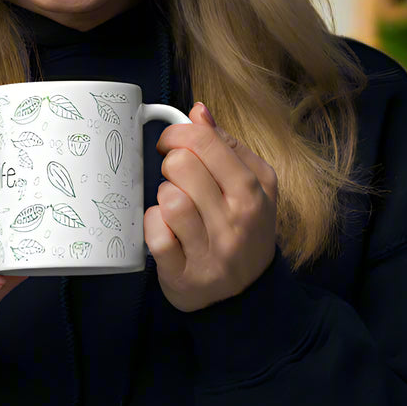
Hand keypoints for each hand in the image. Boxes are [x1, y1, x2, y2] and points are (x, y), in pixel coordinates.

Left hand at [144, 102, 276, 312]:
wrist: (248, 294)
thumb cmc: (244, 228)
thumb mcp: (251, 185)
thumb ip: (226, 145)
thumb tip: (198, 111)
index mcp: (253, 191)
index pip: (205, 142)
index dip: (178, 134)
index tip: (171, 142)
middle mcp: (236, 222)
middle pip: (181, 166)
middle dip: (171, 166)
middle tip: (178, 179)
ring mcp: (211, 252)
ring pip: (168, 200)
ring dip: (164, 198)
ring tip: (176, 206)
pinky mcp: (183, 275)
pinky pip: (154, 235)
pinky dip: (153, 227)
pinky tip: (166, 230)